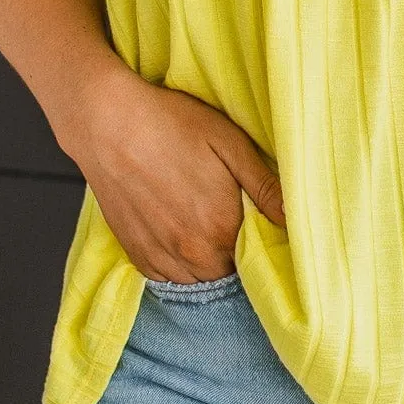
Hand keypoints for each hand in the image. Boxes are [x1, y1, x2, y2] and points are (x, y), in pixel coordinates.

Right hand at [63, 64, 286, 281]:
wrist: (109, 123)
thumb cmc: (173, 124)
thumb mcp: (230, 143)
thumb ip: (265, 186)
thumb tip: (295, 219)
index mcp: (222, 227)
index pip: (256, 258)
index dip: (261, 242)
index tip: (259, 224)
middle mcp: (192, 251)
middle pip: (228, 274)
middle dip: (235, 256)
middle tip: (232, 222)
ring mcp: (161, 255)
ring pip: (197, 280)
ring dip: (207, 264)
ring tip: (206, 229)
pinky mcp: (135, 253)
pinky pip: (166, 278)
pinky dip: (178, 266)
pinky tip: (180, 236)